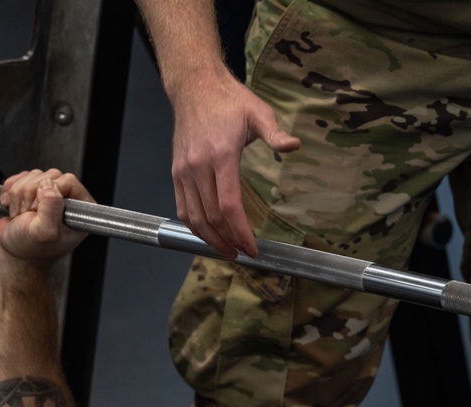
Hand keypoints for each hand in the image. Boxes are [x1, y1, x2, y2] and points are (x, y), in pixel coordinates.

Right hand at [0, 169, 90, 264]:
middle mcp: (67, 200)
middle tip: (29, 215)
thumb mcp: (45, 232)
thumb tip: (49, 185)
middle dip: (30, 195)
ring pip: (33, 176)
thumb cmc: (31, 250)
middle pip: (48, 176)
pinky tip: (12, 207)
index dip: (49, 192)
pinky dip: (9, 191)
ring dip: (18, 196)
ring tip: (21, 215)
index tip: (39, 210)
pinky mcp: (31, 192)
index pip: (68, 181)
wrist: (13, 254)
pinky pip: (19, 178)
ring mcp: (49, 195)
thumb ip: (51, 208)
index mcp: (80, 211)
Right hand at [169, 70, 299, 258]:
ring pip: (193, 217)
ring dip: (210, 239)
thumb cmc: (229, 100)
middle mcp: (198, 166)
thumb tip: (294, 145)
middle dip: (228, 241)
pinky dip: (194, 226)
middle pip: (211, 217)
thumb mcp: (258, 112)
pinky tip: (208, 234)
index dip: (240, 232)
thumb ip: (275, 133)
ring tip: (227, 251)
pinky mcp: (176, 172)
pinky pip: (182, 207)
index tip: (252, 248)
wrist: (194, 87)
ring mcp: (184, 171)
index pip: (229, 206)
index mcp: (221, 155)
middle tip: (243, 254)